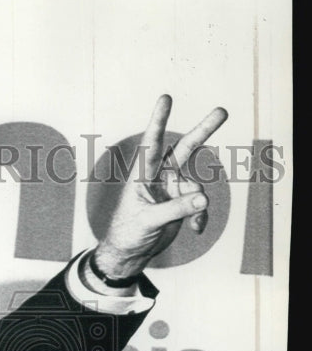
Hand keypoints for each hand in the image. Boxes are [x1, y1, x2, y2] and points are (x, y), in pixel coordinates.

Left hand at [93, 95, 227, 280]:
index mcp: (142, 175)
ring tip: (193, 223)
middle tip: (222, 111)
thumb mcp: (149, 221)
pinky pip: (199, 206)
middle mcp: (160, 177)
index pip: (151, 143)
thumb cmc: (129, 233)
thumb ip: (176, 209)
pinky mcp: (182, 204)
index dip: (159, 120)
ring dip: (197, 206)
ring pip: (197, 188)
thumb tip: (204, 199)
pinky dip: (200, 217)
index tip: (166, 97)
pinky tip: (196, 229)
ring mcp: (172, 189)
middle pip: (185, 148)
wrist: (130, 253)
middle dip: (204, 131)